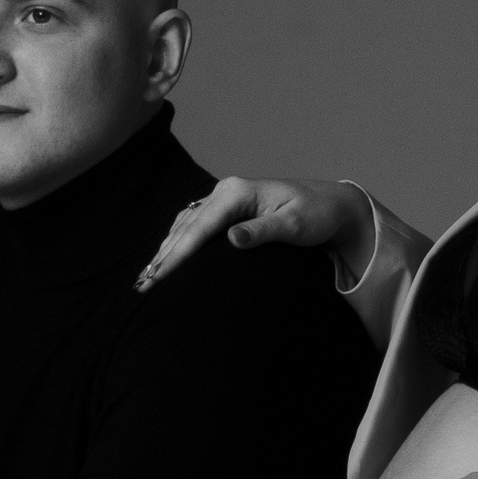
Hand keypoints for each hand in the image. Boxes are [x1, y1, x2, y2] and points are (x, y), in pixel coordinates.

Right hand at [135, 177, 372, 291]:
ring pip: (185, 226)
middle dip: (164, 256)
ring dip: (166, 251)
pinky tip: (167, 260)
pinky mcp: (228, 210)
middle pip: (186, 227)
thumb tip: (232, 239)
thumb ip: (263, 232)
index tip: (161, 276)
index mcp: (237, 193)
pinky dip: (178, 243)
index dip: (178, 254)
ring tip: (147, 278)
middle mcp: (226, 192)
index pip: (199, 227)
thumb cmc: (318, 215)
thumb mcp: (295, 225)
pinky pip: (194, 226)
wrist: (333, 206)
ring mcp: (225, 199)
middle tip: (144, 286)